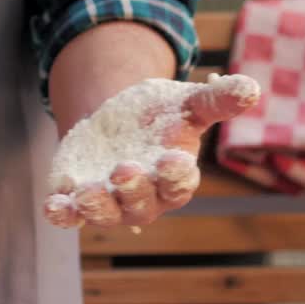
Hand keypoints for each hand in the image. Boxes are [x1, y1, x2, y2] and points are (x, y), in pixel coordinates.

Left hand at [43, 74, 258, 228]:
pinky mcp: (77, 199)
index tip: (174, 159)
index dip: (175, 175)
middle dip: (133, 188)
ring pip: (104, 213)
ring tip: (86, 192)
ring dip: (96, 205)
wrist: (115, 119)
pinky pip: (69, 214)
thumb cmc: (160, 117)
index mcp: (174, 178)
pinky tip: (53, 206)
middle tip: (124, 169)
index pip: (178, 184)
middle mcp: (144, 199)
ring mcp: (109, 203)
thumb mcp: (187, 103)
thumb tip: (252, 88)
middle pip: (140, 203)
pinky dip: (62, 213)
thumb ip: (217, 101)